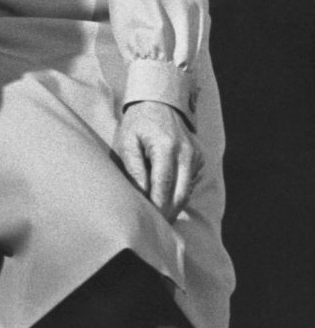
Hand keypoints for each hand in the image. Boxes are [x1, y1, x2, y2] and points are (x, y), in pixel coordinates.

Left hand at [113, 100, 202, 221]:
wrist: (159, 101)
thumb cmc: (138, 123)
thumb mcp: (127, 141)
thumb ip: (134, 168)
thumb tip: (141, 195)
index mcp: (167, 147)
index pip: (163, 185)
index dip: (157, 206)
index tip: (149, 220)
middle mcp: (186, 152)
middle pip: (180, 193)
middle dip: (167, 211)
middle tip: (155, 226)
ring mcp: (196, 155)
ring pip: (187, 190)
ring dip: (174, 205)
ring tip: (159, 216)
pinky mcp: (200, 157)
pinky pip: (190, 182)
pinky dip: (179, 192)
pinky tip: (165, 196)